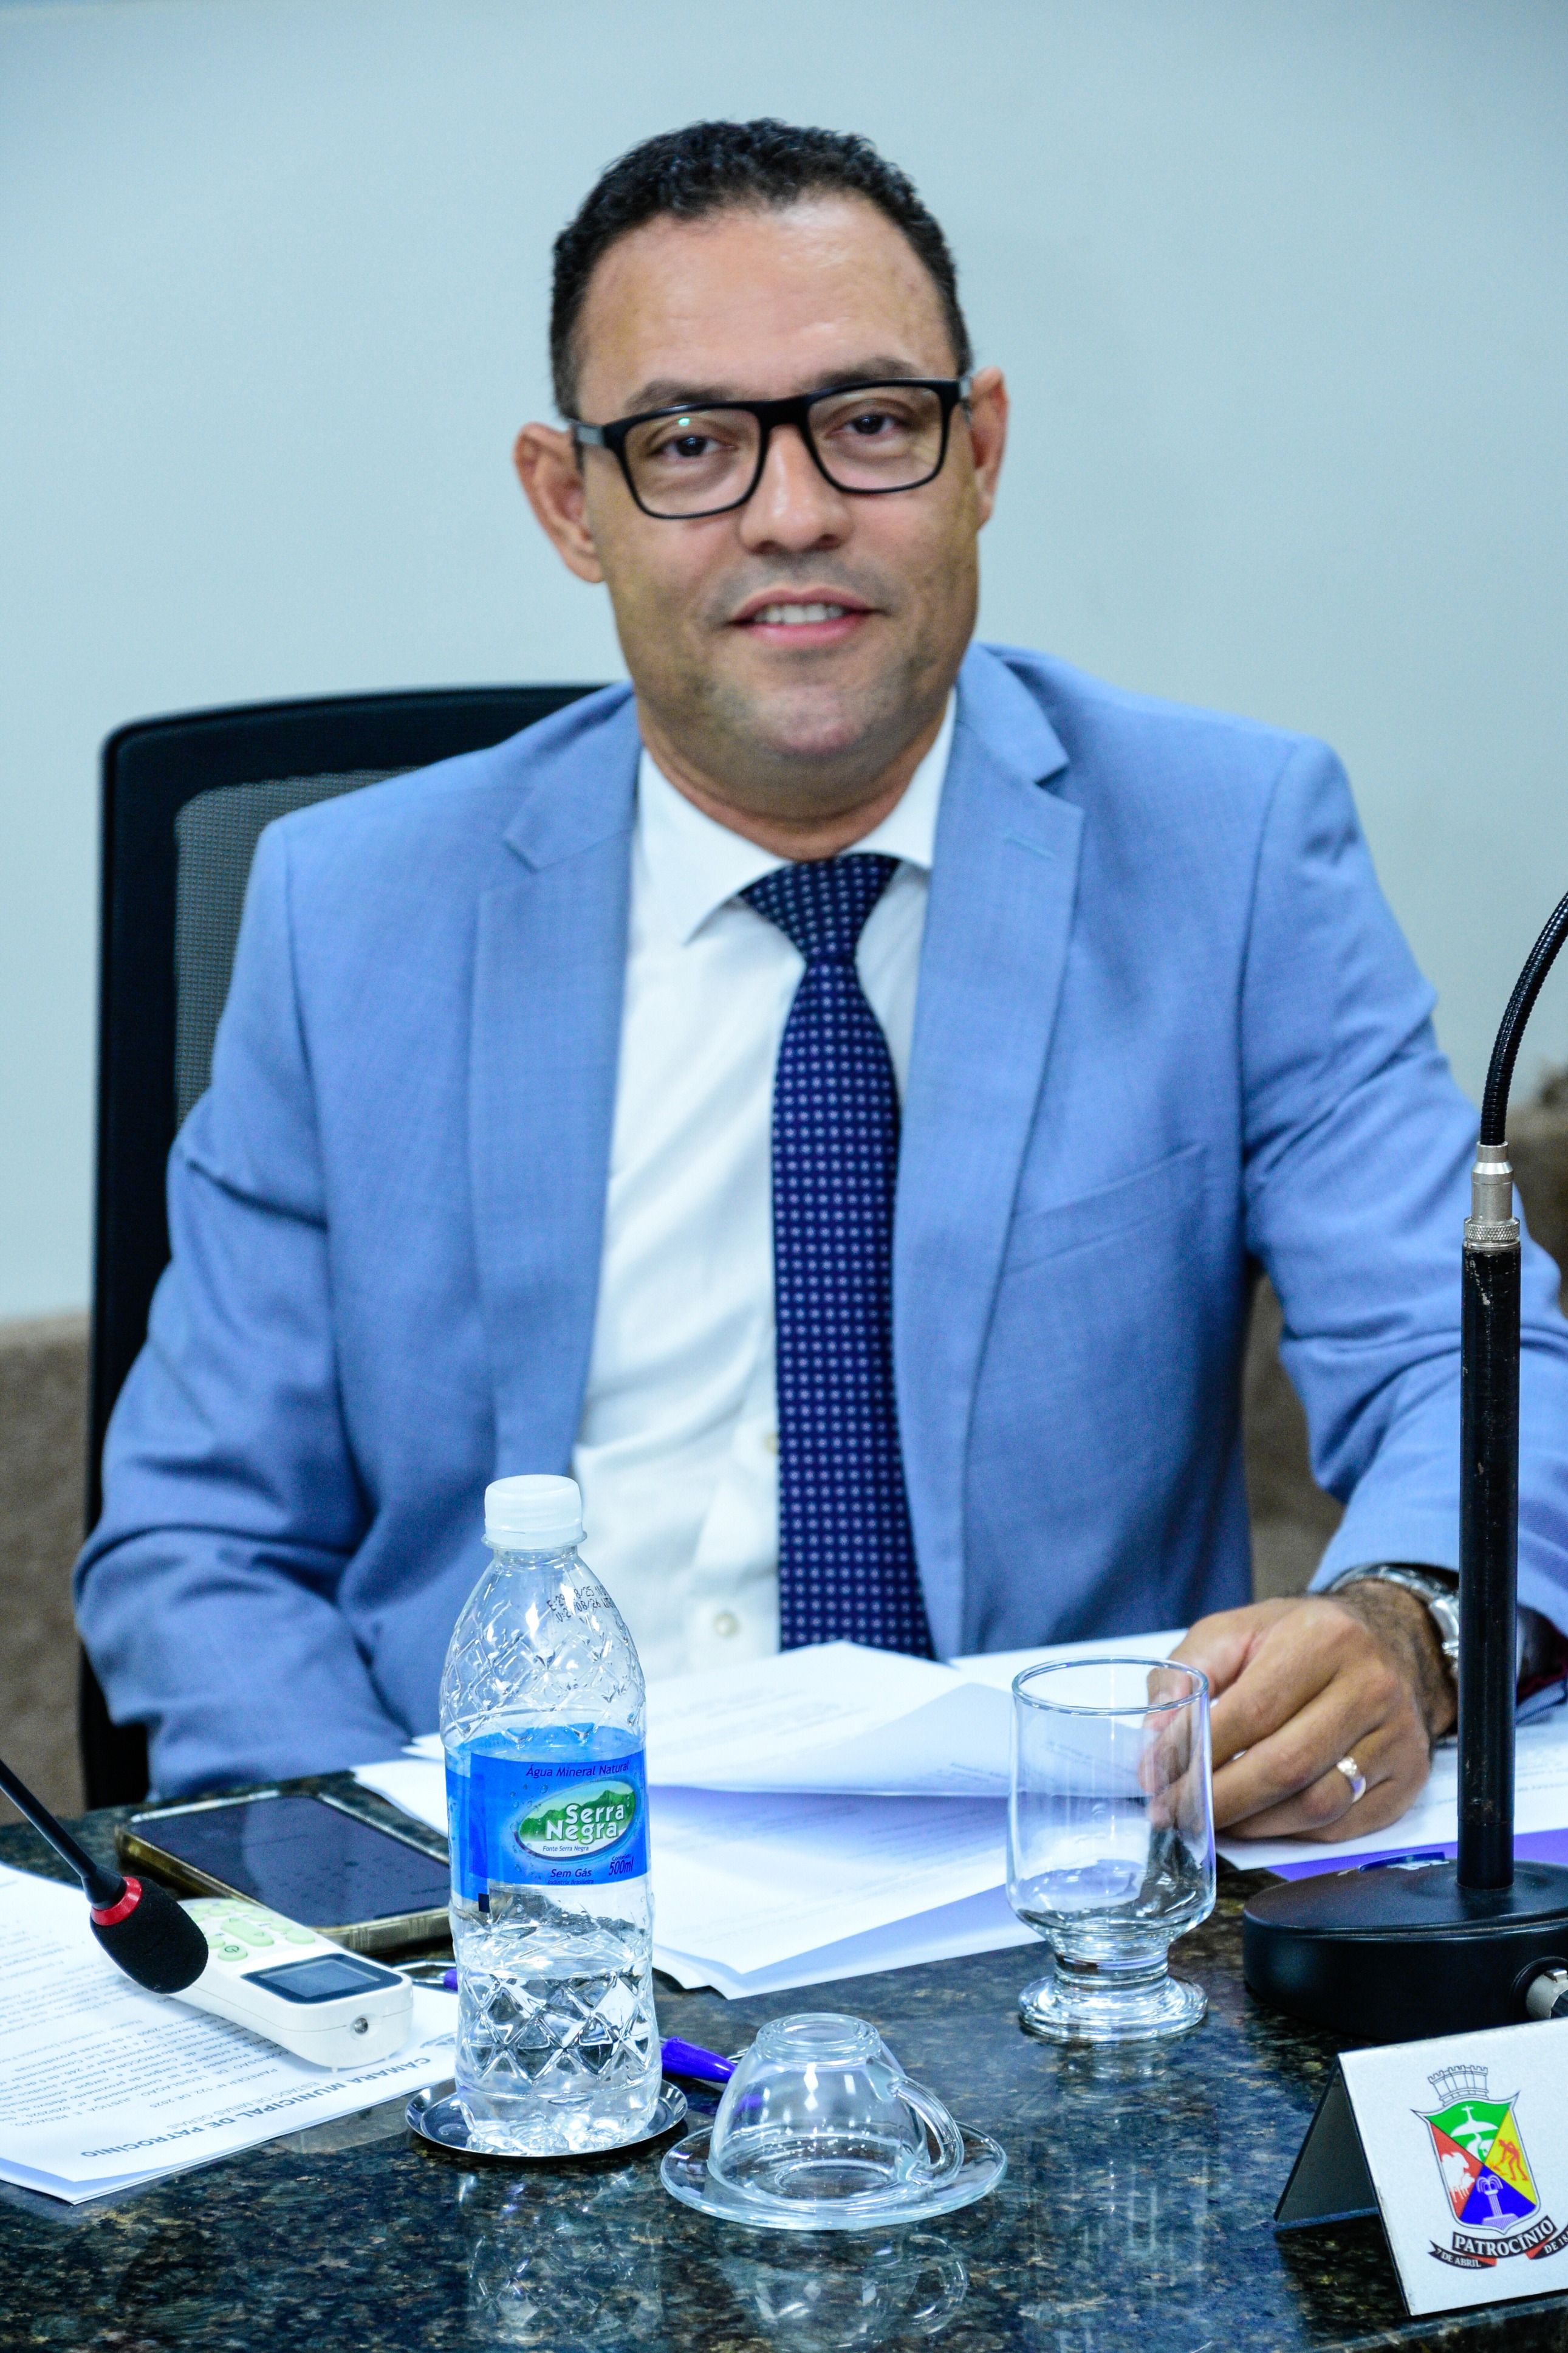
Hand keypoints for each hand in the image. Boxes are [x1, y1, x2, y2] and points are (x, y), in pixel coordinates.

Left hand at [1170, 1587, 1456, 1840]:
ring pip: (1317, 1804)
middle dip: (1219, 1799)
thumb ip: (1186, 1674)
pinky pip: (1343, 1825)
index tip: (1156, 1777)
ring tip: (1212, 1817)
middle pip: (1285, 1766)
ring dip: (1252, 1823)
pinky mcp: (1408, 1777)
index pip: (1251, 1712)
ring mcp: (1397, 1736)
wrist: (1385, 1641)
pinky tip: (1259, 1819)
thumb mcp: (1235, 1632)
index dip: (1197, 1753)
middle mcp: (1370, 1687)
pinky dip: (1291, 1832)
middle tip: (1175, 1812)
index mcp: (1322, 1640)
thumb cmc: (1298, 1639)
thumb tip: (1156, 1741)